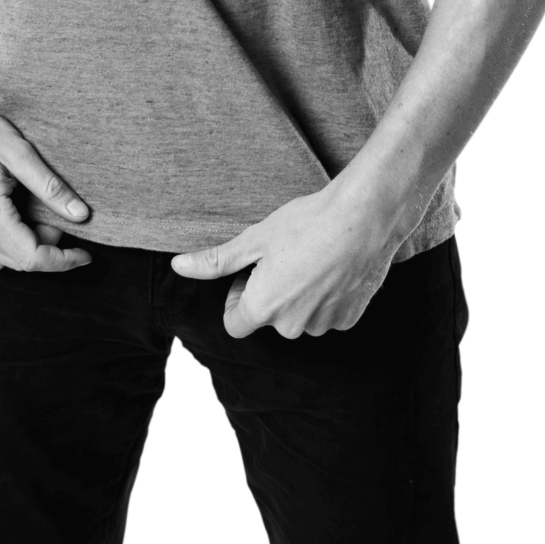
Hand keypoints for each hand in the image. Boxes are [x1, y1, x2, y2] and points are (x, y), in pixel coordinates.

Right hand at [0, 79, 92, 272]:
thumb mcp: (17, 151)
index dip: (63, 261)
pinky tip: (18, 219)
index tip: (86, 253)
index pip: (32, 258)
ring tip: (42, 216)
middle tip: (63, 219)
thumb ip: (49, 186)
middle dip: (49, 250)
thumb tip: (80, 215)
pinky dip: (10, 246)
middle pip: (19, 263)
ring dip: (29, 247)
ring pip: (3, 259)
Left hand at [170, 181, 402, 338]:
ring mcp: (323, 325)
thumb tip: (179, 267)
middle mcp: (292, 326)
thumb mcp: (255, 238)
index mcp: (263, 308)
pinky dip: (326, 296)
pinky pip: (328, 313)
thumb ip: (215, 261)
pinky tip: (332, 266)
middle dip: (270, 292)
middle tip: (283, 256)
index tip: (250, 272)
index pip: (235, 324)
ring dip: (299, 295)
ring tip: (311, 257)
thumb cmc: (306, 223)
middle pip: (269, 318)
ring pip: (300, 316)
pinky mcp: (349, 318)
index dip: (236, 298)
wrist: (365, 217)